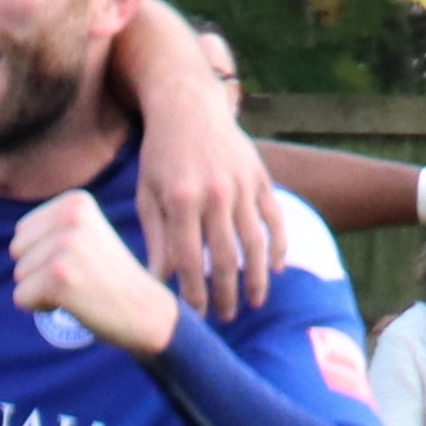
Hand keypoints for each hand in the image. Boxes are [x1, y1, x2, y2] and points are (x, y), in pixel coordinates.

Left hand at [10, 190, 183, 359]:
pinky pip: (22, 298)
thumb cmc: (108, 277)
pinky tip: (75, 302)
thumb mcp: (84, 236)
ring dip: (43, 290)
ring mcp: (66, 245)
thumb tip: (14, 243)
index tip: (78, 261)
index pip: (23, 232)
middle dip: (38, 272)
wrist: (144, 309)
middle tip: (79, 276)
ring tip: (80, 287)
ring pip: (19, 276)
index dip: (43, 255)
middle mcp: (71, 216)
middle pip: (17, 252)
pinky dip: (41, 307)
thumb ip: (52, 229)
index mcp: (76, 202)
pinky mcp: (59, 276)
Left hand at [134, 70, 280, 318]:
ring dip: (255, 278)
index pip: (189, 260)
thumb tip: (156, 285)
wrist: (188, 107)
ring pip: (255, 242)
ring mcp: (242, 184)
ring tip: (252, 303)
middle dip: (225, 294)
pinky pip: (274, 218)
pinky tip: (275, 269)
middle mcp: (215, 194)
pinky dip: (278, 245)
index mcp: (181, 201)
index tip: (194, 319)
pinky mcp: (260, 176)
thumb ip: (157, 240)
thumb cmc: (159, 157)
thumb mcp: (148, 196)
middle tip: (223, 319)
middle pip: (226, 257)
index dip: (193, 294)